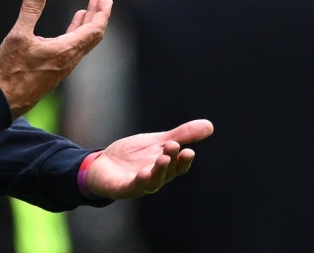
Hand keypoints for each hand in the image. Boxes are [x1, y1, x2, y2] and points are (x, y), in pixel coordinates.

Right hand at [0, 0, 110, 117]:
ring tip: (88, 8)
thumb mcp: (19, 35)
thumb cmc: (13, 69)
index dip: (103, 12)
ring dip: (88, 23)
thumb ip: (30, 10)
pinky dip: (78, 32)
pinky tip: (72, 26)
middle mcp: (70, 59)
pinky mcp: (57, 69)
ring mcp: (64, 65)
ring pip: (84, 42)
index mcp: (66, 50)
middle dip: (99, 15)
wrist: (7, 99)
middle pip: (94, 35)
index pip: (95, 29)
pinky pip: (75, 47)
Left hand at [84, 119, 213, 198]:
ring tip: (162, 158)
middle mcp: (155, 178)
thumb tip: (210, 126)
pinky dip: (140, 181)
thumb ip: (182, 135)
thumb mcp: (158, 142)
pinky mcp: (123, 187)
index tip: (189, 151)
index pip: (179, 167)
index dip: (184, 161)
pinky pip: (133, 186)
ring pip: (153, 181)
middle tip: (172, 145)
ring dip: (159, 171)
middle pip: (167, 172)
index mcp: (165, 168)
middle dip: (171, 160)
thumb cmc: (134, 156)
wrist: (104, 165)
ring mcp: (139, 184)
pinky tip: (143, 173)